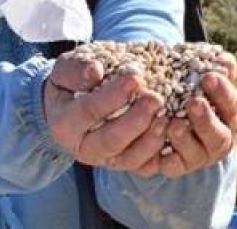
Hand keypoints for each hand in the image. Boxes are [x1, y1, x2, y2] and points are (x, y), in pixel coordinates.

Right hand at [44, 53, 169, 175]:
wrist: (74, 104)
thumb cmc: (72, 82)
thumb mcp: (66, 69)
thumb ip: (76, 70)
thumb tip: (95, 72)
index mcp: (65, 124)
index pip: (88, 112)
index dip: (112, 96)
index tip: (134, 79)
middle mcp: (84, 148)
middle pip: (110, 141)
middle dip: (135, 121)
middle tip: (155, 100)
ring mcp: (106, 160)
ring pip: (130, 159)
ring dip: (150, 140)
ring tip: (166, 118)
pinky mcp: (126, 164)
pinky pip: (144, 167)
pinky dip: (160, 153)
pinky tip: (172, 133)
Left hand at [158, 69, 236, 179]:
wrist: (173, 113)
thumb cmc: (197, 90)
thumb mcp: (208, 77)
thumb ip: (217, 68)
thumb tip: (222, 60)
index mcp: (234, 118)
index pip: (234, 106)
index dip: (223, 93)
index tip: (208, 77)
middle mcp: (221, 141)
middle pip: (219, 137)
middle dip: (206, 120)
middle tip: (193, 103)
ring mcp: (200, 157)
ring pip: (197, 155)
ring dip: (185, 139)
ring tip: (172, 124)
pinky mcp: (178, 167)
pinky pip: (173, 167)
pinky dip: (165, 157)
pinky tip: (156, 143)